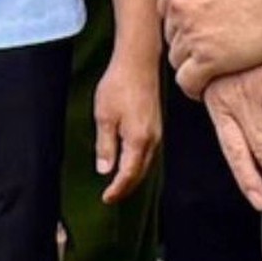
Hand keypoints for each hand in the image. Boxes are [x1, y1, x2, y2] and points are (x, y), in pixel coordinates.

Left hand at [94, 51, 161, 203]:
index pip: (128, 175)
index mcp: (138, 140)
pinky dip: (139, 162)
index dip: (117, 190)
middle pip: (141, 172)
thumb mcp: (104, 117)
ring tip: (119, 184)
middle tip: (111, 197)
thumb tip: (105, 171)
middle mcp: (152, 139)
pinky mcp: (156, 123)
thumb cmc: (119, 85)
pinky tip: (129, 160)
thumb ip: (106, 146)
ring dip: (133, 175)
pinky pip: (149, 151)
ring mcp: (157, 131)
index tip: (106, 199)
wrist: (139, 61)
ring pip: (147, 163)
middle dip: (126, 187)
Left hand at [162, 0, 261, 96]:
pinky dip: (196, 88)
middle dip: (187, 43)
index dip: (184, 20)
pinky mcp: (207, 59)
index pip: (167, 7)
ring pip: (177, 59)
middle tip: (210, 51)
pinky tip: (210, 88)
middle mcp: (180, 4)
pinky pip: (187, 82)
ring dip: (191, 66)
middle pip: (171, 34)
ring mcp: (192, 32)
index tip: (201, 28)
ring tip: (212, 72)